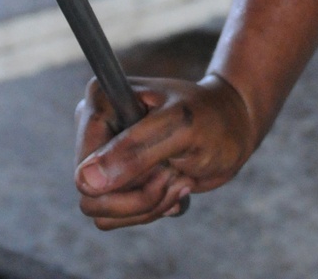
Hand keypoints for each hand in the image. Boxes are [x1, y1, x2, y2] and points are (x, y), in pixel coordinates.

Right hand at [75, 73, 256, 228]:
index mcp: (101, 101)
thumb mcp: (182, 129)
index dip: (122, 180)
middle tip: (174, 175)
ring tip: (178, 178)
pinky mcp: (118, 176)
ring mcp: (105, 154)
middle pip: (90, 194)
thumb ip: (136, 151)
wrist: (232, 127)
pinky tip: (175, 184)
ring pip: (103, 212)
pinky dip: (152, 209)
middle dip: (139, 196)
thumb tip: (85, 182)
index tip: (162, 167)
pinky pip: (117, 217)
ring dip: (149, 204)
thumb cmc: (212, 117)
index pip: (84, 167)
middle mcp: (96, 127)